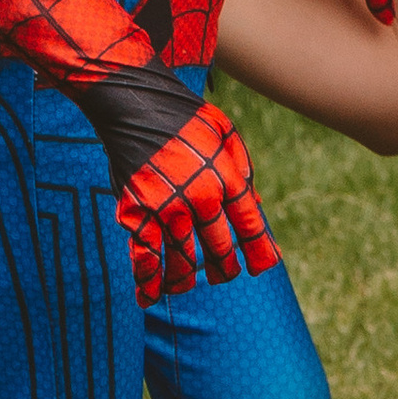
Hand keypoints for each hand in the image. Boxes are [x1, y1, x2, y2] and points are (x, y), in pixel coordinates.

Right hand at [116, 98, 278, 301]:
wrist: (135, 102)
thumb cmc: (185, 116)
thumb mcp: (226, 134)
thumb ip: (242, 170)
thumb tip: (257, 205)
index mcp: (228, 179)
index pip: (251, 227)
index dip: (259, 251)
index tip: (261, 266)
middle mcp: (202, 198)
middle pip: (219, 249)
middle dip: (223, 268)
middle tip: (223, 274)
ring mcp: (168, 208)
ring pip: (183, 259)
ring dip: (186, 279)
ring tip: (187, 286)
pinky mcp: (138, 212)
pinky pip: (144, 256)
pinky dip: (147, 280)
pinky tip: (149, 296)